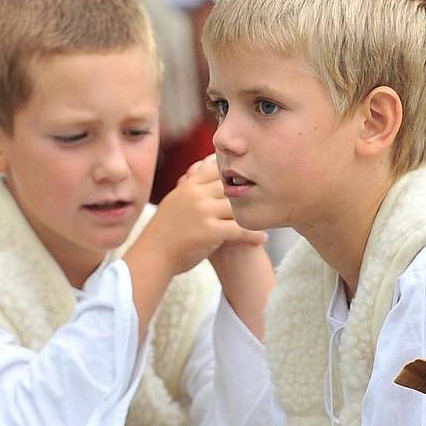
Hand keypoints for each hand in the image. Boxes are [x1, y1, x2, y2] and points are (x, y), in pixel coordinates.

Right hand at [123, 155, 263, 339]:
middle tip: (272, 193)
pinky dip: (253, 234)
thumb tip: (202, 169)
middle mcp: (196, 195)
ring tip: (272, 216)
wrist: (153, 257)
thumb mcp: (175, 202)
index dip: (235, 169)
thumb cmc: (165, 232)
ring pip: (238, 206)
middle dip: (250, 188)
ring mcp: (203, 212)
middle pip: (231, 184)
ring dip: (257, 211)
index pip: (215, 168)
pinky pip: (239, 229)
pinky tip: (263, 238)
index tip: (253, 172)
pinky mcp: (209, 231)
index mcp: (188, 186)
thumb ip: (191, 187)